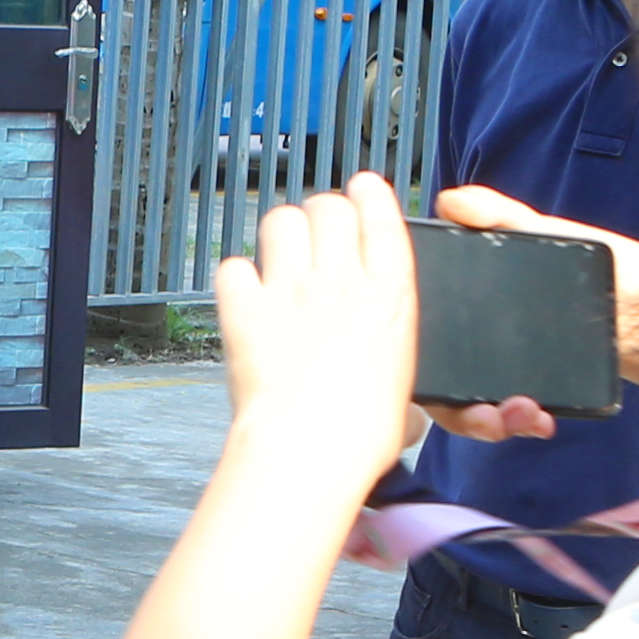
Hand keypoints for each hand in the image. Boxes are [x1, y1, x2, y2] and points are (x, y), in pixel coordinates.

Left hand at [212, 177, 429, 510]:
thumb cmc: (362, 434)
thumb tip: (403, 410)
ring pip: (280, 220)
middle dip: (323, 211)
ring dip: (282, 231)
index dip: (369, 194)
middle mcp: (341, 280)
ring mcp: (290, 289)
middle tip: (318, 230)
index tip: (363, 187)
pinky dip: (238, 276)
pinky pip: (234, 266)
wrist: (310, 450)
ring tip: (282, 253)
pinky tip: (246, 293)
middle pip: (328, 207)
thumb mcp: (405, 397)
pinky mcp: (245, 308)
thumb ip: (395, 375)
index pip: (380, 216)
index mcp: (391, 295)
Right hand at [429, 184, 638, 419]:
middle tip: (488, 415)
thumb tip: (450, 201)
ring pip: (481, 411)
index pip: (428, 338)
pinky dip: (525, 423)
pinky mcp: (548, 394)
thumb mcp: (546, 232)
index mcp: (475, 308)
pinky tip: (542, 420)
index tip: (432, 367)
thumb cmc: (603, 263)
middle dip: (462, 410)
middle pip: (450, 388)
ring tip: (526, 416)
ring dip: (492, 421)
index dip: (419, 356)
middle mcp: (487, 346)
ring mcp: (516, 374)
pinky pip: (520, 418)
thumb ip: (499, 214)